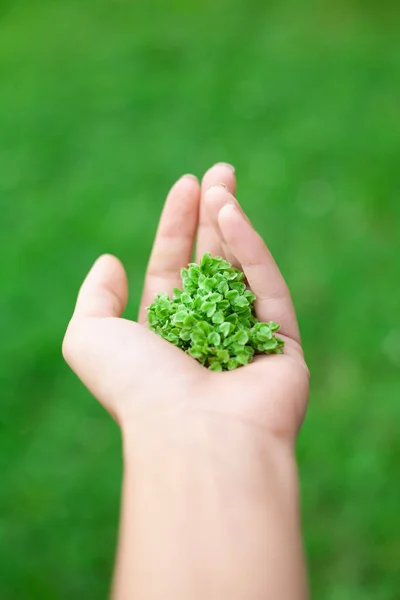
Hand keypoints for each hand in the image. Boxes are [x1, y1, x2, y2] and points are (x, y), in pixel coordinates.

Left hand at [63, 163, 308, 442]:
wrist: (193, 434)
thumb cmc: (137, 386)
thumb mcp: (89, 337)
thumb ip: (94, 298)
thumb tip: (110, 261)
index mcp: (166, 333)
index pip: (173, 269)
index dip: (176, 227)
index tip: (185, 185)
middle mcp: (207, 334)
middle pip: (212, 262)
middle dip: (212, 216)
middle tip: (218, 172)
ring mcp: (248, 338)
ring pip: (243, 269)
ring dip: (232, 224)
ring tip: (223, 182)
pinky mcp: (284, 344)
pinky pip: (269, 286)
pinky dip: (252, 249)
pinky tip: (233, 213)